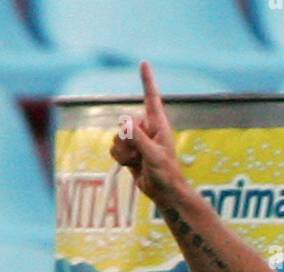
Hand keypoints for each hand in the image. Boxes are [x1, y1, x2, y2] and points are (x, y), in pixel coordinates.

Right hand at [110, 61, 181, 201]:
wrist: (164, 194)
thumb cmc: (167, 175)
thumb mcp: (154, 156)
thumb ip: (139, 139)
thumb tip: (126, 123)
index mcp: (157, 125)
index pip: (151, 98)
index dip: (147, 81)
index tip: (144, 63)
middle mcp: (146, 129)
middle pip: (124, 123)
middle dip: (126, 140)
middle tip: (139, 155)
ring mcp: (137, 140)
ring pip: (117, 136)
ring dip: (122, 151)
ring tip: (136, 161)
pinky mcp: (130, 151)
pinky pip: (114, 148)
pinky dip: (119, 158)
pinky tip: (130, 165)